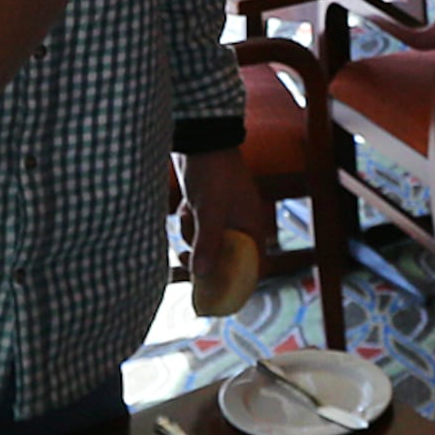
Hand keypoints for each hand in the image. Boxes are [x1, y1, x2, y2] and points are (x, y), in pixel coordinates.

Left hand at [177, 144, 273, 275]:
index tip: (212, 296)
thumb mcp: (210, 210)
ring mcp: (223, 216)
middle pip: (223, 259)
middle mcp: (241, 225)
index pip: (250, 268)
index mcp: (252, 228)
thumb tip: (202, 276)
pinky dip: (187, 222)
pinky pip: (196, 228)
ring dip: (190, 236)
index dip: (234, 285)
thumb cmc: (212, 171)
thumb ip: (208, 243)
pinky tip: (185, 205)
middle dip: (202, 257)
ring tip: (187, 214)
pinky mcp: (207, 208)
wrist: (200, 138)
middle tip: (183, 259)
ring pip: (205, 244)